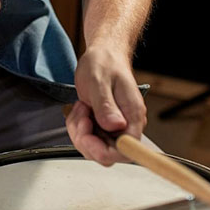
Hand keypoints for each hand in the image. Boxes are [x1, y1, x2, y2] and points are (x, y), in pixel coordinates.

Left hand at [66, 45, 146, 165]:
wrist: (103, 55)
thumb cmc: (104, 63)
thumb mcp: (99, 82)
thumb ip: (106, 106)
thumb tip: (116, 126)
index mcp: (132, 115)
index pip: (127, 151)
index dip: (105, 151)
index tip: (88, 137)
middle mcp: (126, 125)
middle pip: (107, 154)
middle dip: (86, 140)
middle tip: (81, 116)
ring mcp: (114, 127)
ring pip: (93, 148)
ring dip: (79, 132)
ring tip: (81, 108)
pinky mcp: (103, 126)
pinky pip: (87, 139)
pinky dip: (77, 128)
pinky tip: (80, 110)